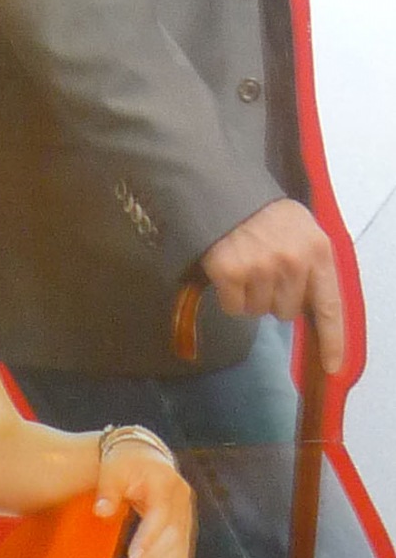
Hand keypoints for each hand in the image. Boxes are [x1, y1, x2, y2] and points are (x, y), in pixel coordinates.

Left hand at [94, 443, 194, 557]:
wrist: (144, 457)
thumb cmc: (125, 463)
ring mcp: (187, 514)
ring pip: (180, 549)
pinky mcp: (185, 528)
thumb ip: (107, 490)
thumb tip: (102, 510)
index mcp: (166, 483)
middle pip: (172, 536)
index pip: (161, 515)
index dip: (149, 538)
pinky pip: (182, 555)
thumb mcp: (112, 470)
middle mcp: (182, 499)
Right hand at [200, 198, 343, 373]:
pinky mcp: (229, 273)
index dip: (332, 341)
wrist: (225, 191)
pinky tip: (230, 271)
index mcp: (318, 253)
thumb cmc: (269, 216)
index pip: (329, 307)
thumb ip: (313, 267)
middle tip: (265, 271)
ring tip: (247, 266)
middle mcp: (293, 263)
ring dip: (252, 296)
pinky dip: (229, 296)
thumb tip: (312, 312)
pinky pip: (234, 308)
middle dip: (277, 299)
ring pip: (259, 312)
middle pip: (287, 312)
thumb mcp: (304, 233)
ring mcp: (260, 269)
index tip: (332, 366)